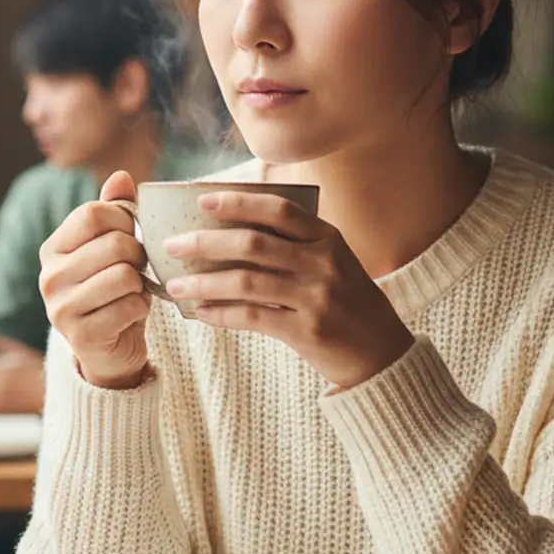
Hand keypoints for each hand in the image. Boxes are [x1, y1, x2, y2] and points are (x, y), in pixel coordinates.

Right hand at [38, 170, 151, 389]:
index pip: (93, 214)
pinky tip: (131, 314)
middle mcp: (49, 277)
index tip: (131, 235)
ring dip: (140, 284)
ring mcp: (61, 309)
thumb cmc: (113, 291)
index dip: (124, 219)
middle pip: (114, 244)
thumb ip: (114, 211)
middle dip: (138, 255)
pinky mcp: (81, 336)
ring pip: (124, 275)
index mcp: (53, 249)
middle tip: (138, 269)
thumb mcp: (111, 248)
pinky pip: (130, 306)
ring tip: (132, 291)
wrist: (110, 350)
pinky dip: (141, 308)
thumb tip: (121, 176)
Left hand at [161, 190, 413, 389]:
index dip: (239, 202)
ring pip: (246, 282)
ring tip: (175, 285)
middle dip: (206, 242)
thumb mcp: (333, 262)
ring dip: (204, 282)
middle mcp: (323, 263)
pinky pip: (252, 317)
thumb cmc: (347, 302)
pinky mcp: (306, 330)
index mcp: (328, 238)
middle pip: (254, 244)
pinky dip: (221, 313)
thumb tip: (232, 229)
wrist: (381, 353)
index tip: (203, 200)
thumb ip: (296, 244)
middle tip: (172, 244)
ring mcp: (316, 297)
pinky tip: (200, 312)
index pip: (279, 209)